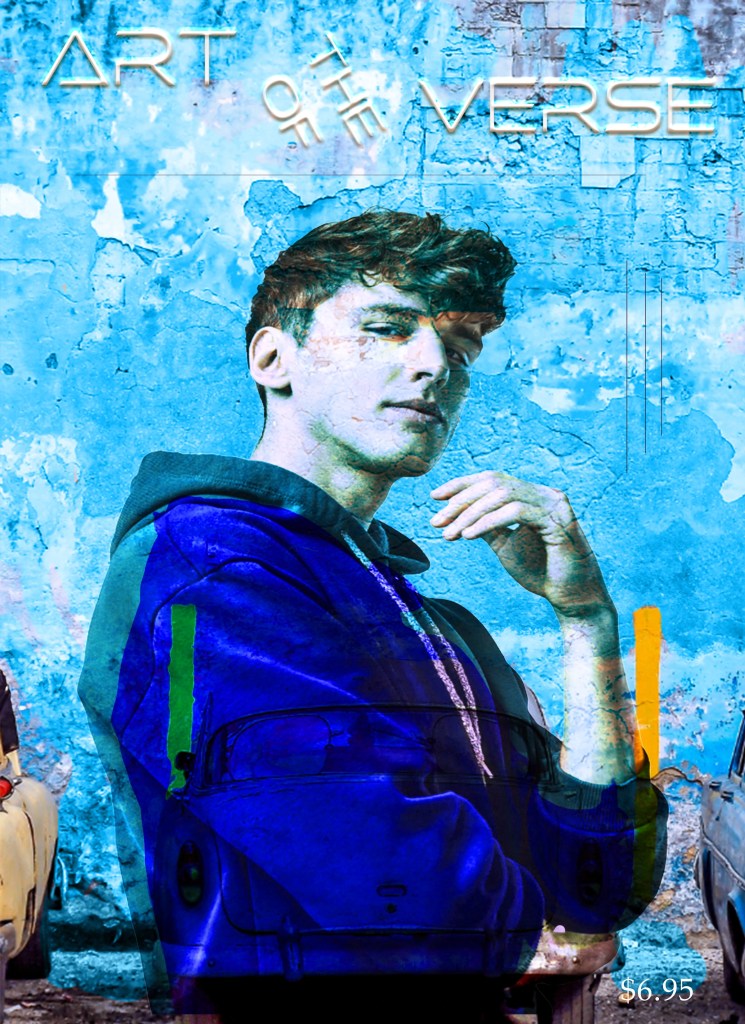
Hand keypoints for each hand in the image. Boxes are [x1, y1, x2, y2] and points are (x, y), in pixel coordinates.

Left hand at [430, 471, 612, 620]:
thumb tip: (457, 514)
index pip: (491, 478)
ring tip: (450, 534)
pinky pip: (515, 511)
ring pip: (502, 494)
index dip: (461, 484)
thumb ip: (486, 526)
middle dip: (460, 501)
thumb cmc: (540, 571)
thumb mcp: (504, 545)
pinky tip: (469, 536)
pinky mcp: (558, 519)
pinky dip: (488, 522)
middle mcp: (543, 493)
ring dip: (470, 513)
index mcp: (531, 495)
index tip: (434, 497)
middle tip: (436, 521)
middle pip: (493, 482)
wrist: (570, 596)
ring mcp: (553, 503)